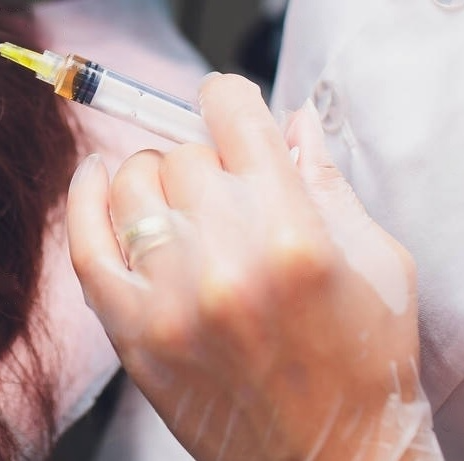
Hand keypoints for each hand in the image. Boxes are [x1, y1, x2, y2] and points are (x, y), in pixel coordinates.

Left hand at [67, 74, 442, 460]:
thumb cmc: (368, 364)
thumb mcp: (379, 261)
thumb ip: (327, 180)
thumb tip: (293, 116)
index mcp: (294, 232)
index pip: (231, 114)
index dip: (227, 99)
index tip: (227, 108)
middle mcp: (227, 260)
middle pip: (183, 153)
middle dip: (205, 159)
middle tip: (225, 190)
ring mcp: (173, 299)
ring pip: (132, 186)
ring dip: (152, 180)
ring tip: (177, 202)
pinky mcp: (136, 335)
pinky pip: (85, 245)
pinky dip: (84, 202)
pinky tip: (95, 181)